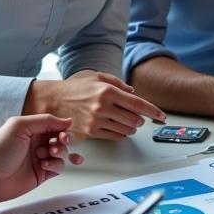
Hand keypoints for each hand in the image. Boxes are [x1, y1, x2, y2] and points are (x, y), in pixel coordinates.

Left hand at [0, 114, 83, 206]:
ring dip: (59, 153)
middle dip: (63, 140)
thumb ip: (45, 121)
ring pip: (62, 154)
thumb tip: (66, 121)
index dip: (62, 128)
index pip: (54, 125)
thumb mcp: (19, 127)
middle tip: (60, 141)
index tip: (64, 131)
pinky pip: (58, 168)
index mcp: (30, 130)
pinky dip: (55, 165)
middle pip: (60, 139)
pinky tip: (44, 165)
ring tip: (47, 154)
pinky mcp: (41, 174)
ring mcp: (39, 159)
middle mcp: (35, 143)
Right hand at [24, 71, 165, 139]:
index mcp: (107, 91)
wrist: (52, 101)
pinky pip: (115, 136)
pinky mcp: (91, 132)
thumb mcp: (97, 77)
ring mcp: (97, 121)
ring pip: (126, 129)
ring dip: (131, 127)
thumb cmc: (75, 88)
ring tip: (127, 121)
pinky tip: (118, 128)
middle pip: (134, 119)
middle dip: (140, 120)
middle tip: (138, 117)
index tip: (161, 116)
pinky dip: (121, 133)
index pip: (138, 104)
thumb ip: (118, 84)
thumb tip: (134, 94)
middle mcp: (103, 107)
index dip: (153, 111)